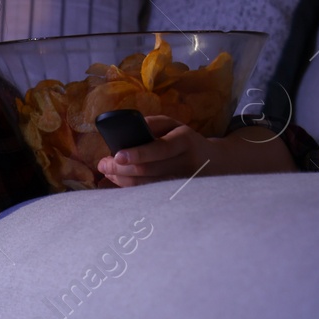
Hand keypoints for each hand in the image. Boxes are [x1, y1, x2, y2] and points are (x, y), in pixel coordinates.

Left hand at [95, 114, 211, 186]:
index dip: (137, 153)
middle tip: (103, 164)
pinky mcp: (177, 194)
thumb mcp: (174, 125)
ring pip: (146, 185)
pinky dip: (131, 186)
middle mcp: (185, 163)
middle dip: (121, 168)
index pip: (160, 149)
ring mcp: (182, 182)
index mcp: (185, 141)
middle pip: (148, 170)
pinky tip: (119, 180)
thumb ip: (152, 124)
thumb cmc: (185, 140)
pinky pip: (149, 192)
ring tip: (107, 171)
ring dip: (122, 179)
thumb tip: (128, 131)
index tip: (117, 156)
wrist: (215, 163)